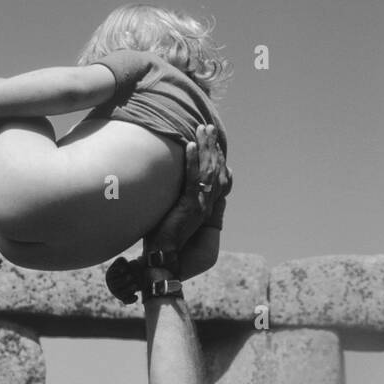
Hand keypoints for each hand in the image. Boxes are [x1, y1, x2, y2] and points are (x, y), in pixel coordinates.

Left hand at [146, 125, 229, 255]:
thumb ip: (176, 197)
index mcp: (207, 204)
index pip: (219, 177)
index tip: (213, 141)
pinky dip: (192, 162)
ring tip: (201, 130)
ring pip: (208, 171)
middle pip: (216, 169)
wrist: (165, 256)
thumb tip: (168, 184)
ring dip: (205, 148)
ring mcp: (202, 205)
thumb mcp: (173, 212)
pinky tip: (189, 146)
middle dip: (212, 146)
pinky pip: (194, 179)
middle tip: (208, 127)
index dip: (218, 158)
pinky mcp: (191, 207)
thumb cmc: (164, 237)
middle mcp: (208, 203)